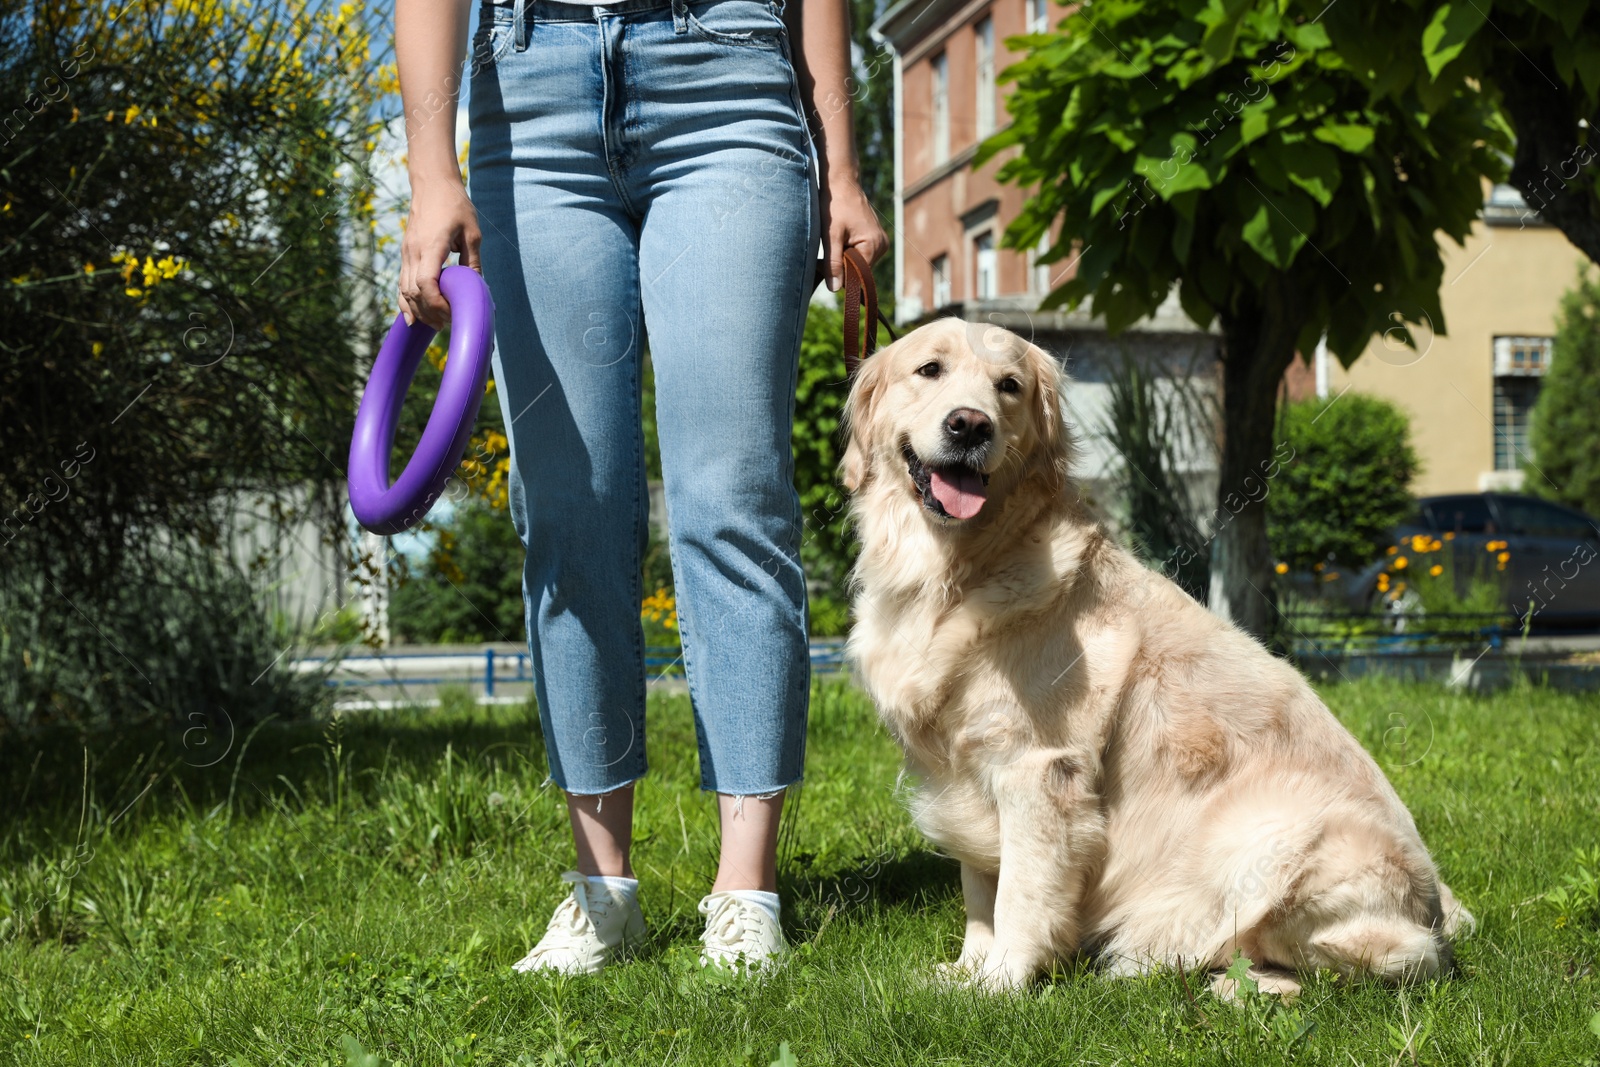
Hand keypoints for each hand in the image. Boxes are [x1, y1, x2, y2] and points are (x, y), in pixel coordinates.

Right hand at [398, 178, 481, 327]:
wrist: (432, 184)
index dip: (437, 304)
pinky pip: (401, 283)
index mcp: (431, 246)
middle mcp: (413, 252)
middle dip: (429, 312)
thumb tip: (477, 287)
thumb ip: (473, 261)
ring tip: (435, 324)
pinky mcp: (406, 253)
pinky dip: (405, 302)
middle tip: (447, 324)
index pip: (426, 284)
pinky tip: (412, 318)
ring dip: (417, 310)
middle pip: (413, 292)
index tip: (451, 313)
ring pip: (404, 290)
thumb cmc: (455, 205)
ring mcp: (406, 253)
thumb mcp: (472, 232)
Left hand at [820, 173, 887, 290]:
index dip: (839, 274)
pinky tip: (840, 240)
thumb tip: (835, 288)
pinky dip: (848, 253)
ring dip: (843, 259)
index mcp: (874, 245)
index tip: (822, 264)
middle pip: (859, 272)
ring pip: (858, 265)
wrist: (842, 182)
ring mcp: (880, 243)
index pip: (858, 276)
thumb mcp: (830, 235)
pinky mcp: (875, 240)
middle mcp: (882, 246)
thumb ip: (833, 262)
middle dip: (841, 267)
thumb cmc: (834, 204)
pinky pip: (860, 256)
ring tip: (833, 242)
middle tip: (824, 253)